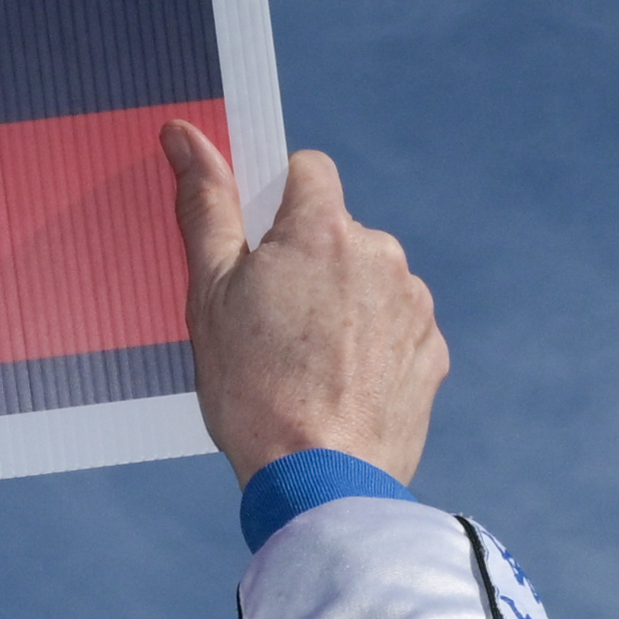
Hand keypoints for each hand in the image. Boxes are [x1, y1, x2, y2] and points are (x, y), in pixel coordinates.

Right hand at [169, 122, 443, 483]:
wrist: (322, 484)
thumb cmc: (254, 391)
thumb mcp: (210, 294)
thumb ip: (205, 206)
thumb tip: (185, 133)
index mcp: (323, 229)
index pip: (308, 169)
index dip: (278, 200)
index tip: (259, 246)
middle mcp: (382, 254)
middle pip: (339, 231)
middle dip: (309, 262)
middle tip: (271, 324)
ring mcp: (414, 305)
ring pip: (370, 281)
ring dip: (343, 304)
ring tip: (307, 365)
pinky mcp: (433, 353)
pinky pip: (397, 329)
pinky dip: (372, 347)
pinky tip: (341, 387)